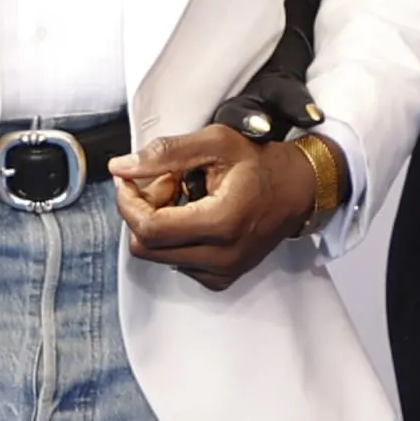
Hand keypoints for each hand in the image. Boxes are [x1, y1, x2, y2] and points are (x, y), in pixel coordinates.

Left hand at [114, 125, 324, 291]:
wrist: (299, 189)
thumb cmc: (262, 162)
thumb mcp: (215, 142)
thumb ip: (165, 154)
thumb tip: (121, 168)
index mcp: (221, 222)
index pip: (148, 228)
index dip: (128, 202)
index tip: (129, 179)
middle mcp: (223, 255)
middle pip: (146, 246)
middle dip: (143, 212)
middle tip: (165, 183)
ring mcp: (223, 271)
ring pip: (159, 255)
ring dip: (159, 224)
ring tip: (183, 197)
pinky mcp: (222, 278)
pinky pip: (177, 263)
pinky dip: (175, 239)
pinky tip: (194, 216)